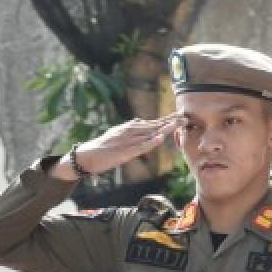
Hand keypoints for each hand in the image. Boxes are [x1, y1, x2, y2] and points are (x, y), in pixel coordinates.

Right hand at [62, 114, 186, 180]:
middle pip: (153, 125)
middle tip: (185, 117)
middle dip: (170, 121)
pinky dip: (149, 142)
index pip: (151, 122)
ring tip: (178, 124)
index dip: (166, 119)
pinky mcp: (122, 152)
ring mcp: (126, 141)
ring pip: (148, 133)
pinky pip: (139, 147)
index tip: (179, 115)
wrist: (85, 156)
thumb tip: (139, 121)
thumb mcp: (116, 134)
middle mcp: (128, 131)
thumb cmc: (101, 148)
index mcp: (128, 128)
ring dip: (164, 128)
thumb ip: (129, 128)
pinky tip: (159, 139)